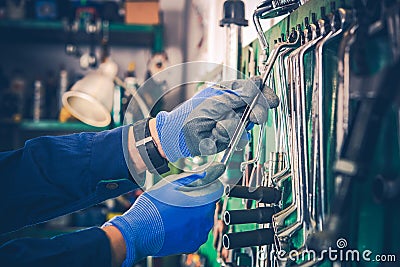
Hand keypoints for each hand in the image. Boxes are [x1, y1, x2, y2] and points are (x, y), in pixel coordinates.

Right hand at [103, 163, 224, 265]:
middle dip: (200, 202)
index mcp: (201, 204)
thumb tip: (202, 173)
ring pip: (203, 222)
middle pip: (209, 207)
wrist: (137, 232)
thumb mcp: (170, 185)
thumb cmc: (151, 208)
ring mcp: (198, 235)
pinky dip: (190, 229)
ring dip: (195, 216)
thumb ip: (190, 178)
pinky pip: (196, 234)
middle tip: (184, 199)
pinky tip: (177, 224)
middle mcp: (203, 222)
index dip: (208, 188)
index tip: (201, 187)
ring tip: (177, 212)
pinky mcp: (190, 246)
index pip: (215, 193)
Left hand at [155, 76, 278, 161]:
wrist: (178, 138)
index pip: (254, 88)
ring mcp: (232, 121)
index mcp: (229, 91)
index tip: (272, 100)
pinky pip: (237, 137)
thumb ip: (238, 95)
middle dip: (255, 113)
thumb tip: (257, 83)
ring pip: (247, 125)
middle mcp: (233, 105)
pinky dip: (226, 137)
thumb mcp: (215, 101)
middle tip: (254, 117)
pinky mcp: (229, 136)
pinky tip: (214, 134)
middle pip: (256, 107)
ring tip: (217, 127)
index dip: (265, 93)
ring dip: (232, 127)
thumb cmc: (190, 115)